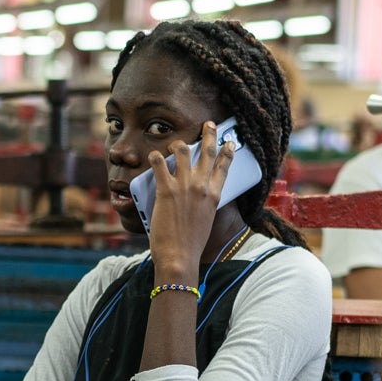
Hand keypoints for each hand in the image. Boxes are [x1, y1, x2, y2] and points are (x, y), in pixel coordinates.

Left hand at [148, 120, 234, 281]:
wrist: (180, 256)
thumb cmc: (191, 244)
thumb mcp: (206, 221)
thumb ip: (204, 205)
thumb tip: (198, 198)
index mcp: (214, 196)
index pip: (224, 167)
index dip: (227, 152)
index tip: (229, 142)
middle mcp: (202, 187)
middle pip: (208, 153)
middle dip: (208, 135)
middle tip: (208, 124)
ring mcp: (184, 186)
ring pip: (183, 151)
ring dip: (177, 144)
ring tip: (173, 144)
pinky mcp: (166, 189)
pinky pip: (159, 163)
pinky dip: (155, 157)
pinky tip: (153, 156)